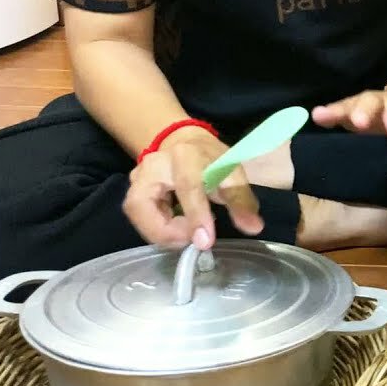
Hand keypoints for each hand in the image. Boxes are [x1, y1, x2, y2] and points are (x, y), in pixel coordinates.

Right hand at [122, 127, 263, 249]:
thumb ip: (241, 201)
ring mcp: (137, 177)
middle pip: (144, 203)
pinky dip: (156, 229)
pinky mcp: (132, 190)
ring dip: (160, 232)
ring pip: (136, 212)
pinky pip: (138, 217)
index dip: (195, 216)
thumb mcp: (232, 175)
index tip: (205, 242)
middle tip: (193, 240)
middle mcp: (154, 165)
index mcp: (185, 156)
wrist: (185, 144)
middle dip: (166, 231)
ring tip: (187, 234)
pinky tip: (177, 228)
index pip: (187, 187)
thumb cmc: (212, 161)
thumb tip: (254, 227)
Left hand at [312, 85, 386, 154]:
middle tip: (362, 125)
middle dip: (370, 114)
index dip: (341, 111)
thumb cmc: (374, 112)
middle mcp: (384, 105)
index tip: (331, 119)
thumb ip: (336, 115)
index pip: (351, 103)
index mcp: (365, 102)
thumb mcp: (354, 112)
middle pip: (377, 105)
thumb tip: (315, 115)